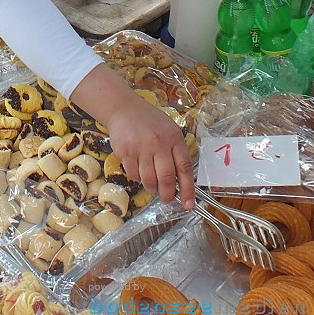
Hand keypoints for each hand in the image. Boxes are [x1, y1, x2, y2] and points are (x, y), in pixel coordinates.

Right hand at [70, 65, 195, 208]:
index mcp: (174, 138)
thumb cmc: (150, 122)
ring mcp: (141, 147)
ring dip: (152, 188)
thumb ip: (175, 152)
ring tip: (153, 186)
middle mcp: (159, 143)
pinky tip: (139, 172)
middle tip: (167, 199)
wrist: (124, 109)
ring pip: (149, 180)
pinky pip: (134, 175)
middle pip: (166, 178)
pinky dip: (137, 178)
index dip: (188, 189)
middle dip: (168, 194)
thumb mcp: (169, 131)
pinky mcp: (125, 152)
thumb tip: (180, 182)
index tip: (189, 205)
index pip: (184, 168)